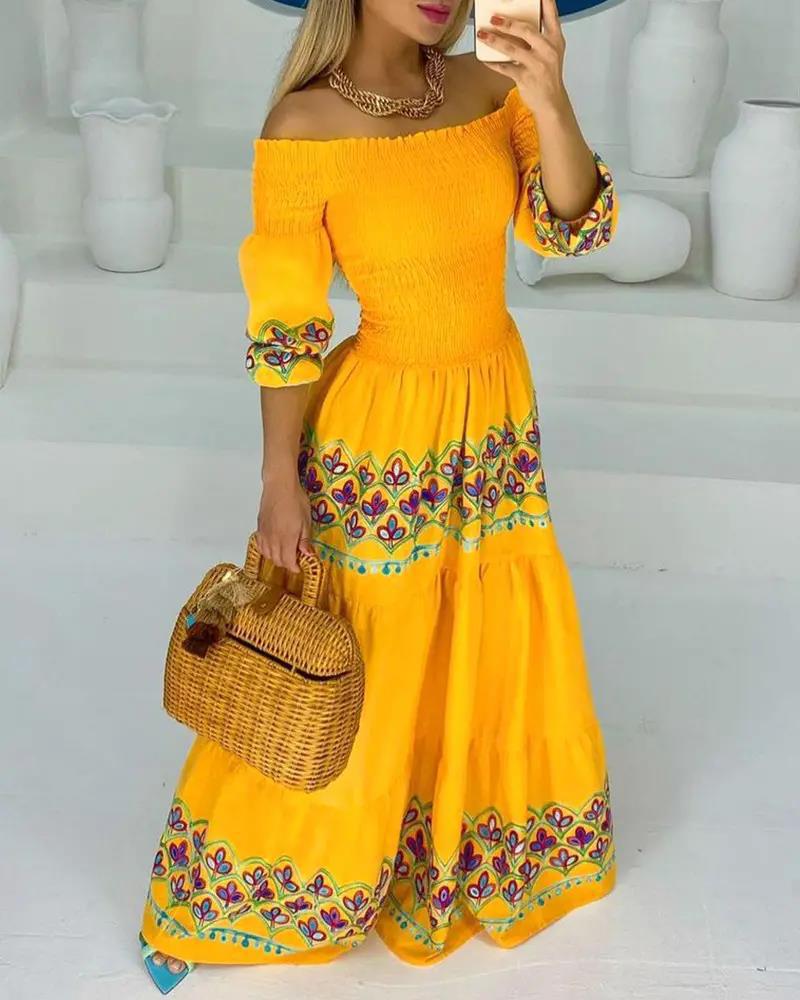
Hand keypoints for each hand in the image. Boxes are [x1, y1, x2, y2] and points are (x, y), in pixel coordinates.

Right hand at [256, 470, 314, 572]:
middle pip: (277, 560)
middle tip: (294, 559)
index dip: (294, 567)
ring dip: (276, 558)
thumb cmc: (296, 500)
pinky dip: (266, 550)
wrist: (279, 486)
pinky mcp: (259, 527)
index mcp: (287, 538)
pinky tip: (272, 546)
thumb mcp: (306, 520)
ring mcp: (265, 533)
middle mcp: (273, 539)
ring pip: (267, 554)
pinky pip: (260, 545)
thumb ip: (305, 539)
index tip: (299, 567)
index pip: (288, 562)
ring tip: (284, 553)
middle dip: (286, 563)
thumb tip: (307, 554)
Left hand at [477, 0, 567, 117]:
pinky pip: (505, 68)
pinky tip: (484, 59)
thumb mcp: (550, 52)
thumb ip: (539, 36)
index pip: (550, 13)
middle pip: (526, 30)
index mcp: (556, 38)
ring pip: (512, 48)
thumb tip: (516, 22)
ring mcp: (537, 64)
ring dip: (494, 40)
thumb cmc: (548, 74)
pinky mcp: (526, 78)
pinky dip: (493, 63)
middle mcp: (548, 49)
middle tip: (493, 18)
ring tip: (482, 34)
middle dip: (508, 22)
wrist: (551, 102)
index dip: (543, 1)